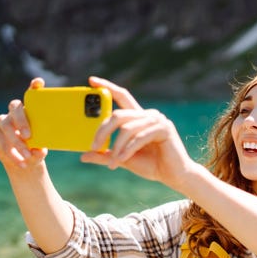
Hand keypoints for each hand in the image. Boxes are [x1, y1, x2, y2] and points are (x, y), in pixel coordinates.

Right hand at [0, 77, 47, 171]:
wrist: (25, 163)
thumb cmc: (36, 150)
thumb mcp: (42, 150)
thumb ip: (41, 149)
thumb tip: (40, 150)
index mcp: (30, 111)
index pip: (31, 94)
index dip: (34, 87)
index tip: (39, 82)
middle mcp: (15, 112)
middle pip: (14, 107)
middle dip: (21, 120)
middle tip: (29, 136)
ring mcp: (4, 122)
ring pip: (6, 125)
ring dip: (16, 141)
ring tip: (27, 155)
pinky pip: (0, 141)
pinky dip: (12, 153)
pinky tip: (21, 162)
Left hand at [81, 77, 195, 189]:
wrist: (173, 176)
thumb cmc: (151, 165)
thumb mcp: (122, 159)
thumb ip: (105, 155)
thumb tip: (83, 156)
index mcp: (139, 118)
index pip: (122, 96)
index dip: (108, 87)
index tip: (92, 81)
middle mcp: (148, 115)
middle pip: (119, 114)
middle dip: (103, 130)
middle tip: (93, 146)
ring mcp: (157, 120)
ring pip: (127, 128)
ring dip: (117, 147)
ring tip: (112, 163)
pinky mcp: (164, 129)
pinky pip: (139, 137)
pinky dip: (128, 150)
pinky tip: (121, 160)